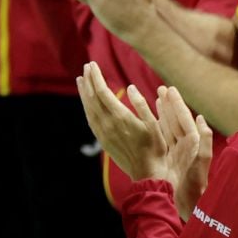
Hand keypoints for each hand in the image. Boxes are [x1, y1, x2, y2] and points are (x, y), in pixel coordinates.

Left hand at [76, 66, 172, 183]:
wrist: (146, 173)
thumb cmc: (155, 148)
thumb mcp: (154, 125)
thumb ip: (141, 105)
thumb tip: (130, 87)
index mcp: (121, 118)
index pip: (103, 92)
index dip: (96, 77)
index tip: (93, 64)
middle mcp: (108, 125)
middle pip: (93, 98)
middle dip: (89, 81)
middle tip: (87, 66)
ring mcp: (103, 133)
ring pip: (89, 109)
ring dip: (84, 93)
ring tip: (81, 80)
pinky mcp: (102, 140)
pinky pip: (91, 119)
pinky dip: (87, 107)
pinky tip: (87, 101)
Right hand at [157, 86, 213, 216]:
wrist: (190, 207)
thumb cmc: (196, 187)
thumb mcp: (201, 163)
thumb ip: (204, 140)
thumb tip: (200, 118)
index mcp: (193, 144)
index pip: (184, 119)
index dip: (177, 104)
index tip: (170, 90)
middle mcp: (185, 146)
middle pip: (176, 120)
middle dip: (170, 105)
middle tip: (162, 89)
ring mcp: (177, 152)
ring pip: (169, 128)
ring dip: (164, 113)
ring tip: (157, 99)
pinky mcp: (170, 160)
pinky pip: (164, 140)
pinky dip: (159, 128)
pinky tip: (154, 120)